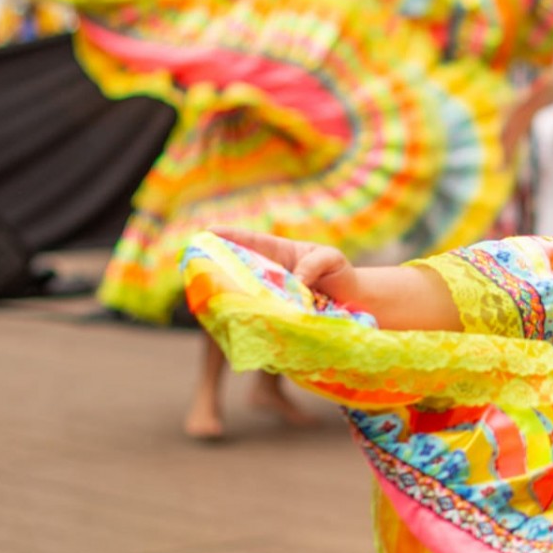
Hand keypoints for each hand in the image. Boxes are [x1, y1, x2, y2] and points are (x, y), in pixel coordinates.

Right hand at [209, 227, 361, 306]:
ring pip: (245, 294)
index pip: (253, 242)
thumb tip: (296, 282)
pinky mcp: (275, 317)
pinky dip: (251, 317)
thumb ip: (314, 264)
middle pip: (240, 267)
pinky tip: (241, 321)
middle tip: (199, 264)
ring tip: (215, 294)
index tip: (209, 231)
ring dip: (232, 295)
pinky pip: (259, 315)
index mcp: (279, 253)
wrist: (353, 302)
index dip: (231, 236)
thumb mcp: (330, 259)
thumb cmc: (338, 273)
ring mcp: (271, 296)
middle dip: (219, 265)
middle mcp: (270, 274)